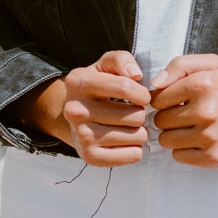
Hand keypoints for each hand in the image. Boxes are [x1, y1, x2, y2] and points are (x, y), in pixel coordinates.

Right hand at [19, 50, 149, 165]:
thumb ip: (122, 60)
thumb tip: (136, 75)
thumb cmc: (98, 85)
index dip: (143, 93)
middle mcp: (75, 110)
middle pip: (135, 115)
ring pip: (137, 136)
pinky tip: (126, 141)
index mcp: (78, 82)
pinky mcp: (90, 156)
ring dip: (140, 131)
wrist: (76, 115)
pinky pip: (133, 155)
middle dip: (141, 113)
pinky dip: (136, 149)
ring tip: (129, 126)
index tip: (142, 96)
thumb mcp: (106, 65)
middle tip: (132, 113)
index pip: (126, 87)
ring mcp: (81, 136)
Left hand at [148, 54, 217, 166]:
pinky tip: (200, 140)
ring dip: (175, 135)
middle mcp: (205, 111)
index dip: (165, 99)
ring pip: (166, 140)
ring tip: (192, 128)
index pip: (157, 98)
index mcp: (202, 84)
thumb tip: (153, 86)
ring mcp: (209, 136)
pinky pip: (178, 156)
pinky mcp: (213, 157)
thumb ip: (179, 65)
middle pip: (160, 120)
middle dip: (169, 117)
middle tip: (187, 114)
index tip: (178, 100)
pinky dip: (185, 150)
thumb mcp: (212, 64)